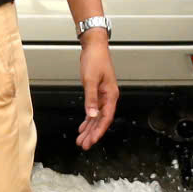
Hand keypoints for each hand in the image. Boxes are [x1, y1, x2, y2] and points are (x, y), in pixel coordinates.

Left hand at [74, 34, 118, 149]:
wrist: (94, 47)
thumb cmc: (95, 60)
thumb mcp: (90, 80)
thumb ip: (91, 98)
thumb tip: (91, 115)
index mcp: (111, 95)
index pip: (106, 118)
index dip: (99, 131)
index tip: (92, 141)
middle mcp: (109, 97)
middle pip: (101, 120)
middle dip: (93, 134)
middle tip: (84, 145)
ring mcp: (103, 95)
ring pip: (97, 117)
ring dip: (89, 129)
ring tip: (81, 140)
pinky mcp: (97, 92)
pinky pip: (94, 110)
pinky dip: (88, 119)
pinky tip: (83, 127)